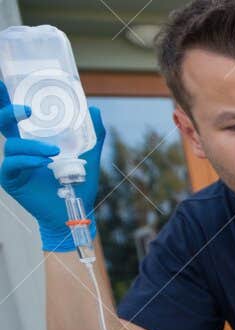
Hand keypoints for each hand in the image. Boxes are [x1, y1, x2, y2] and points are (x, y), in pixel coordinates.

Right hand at [0, 87, 104, 251]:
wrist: (75, 210)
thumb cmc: (77, 184)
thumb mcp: (88, 156)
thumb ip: (93, 135)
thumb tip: (94, 109)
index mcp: (30, 141)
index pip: (13, 117)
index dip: (4, 99)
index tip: (4, 83)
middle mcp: (18, 150)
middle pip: (2, 124)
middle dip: (8, 112)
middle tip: (27, 110)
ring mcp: (12, 165)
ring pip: (13, 145)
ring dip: (33, 146)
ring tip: (54, 153)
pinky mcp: (11, 180)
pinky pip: (12, 164)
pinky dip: (28, 161)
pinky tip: (43, 163)